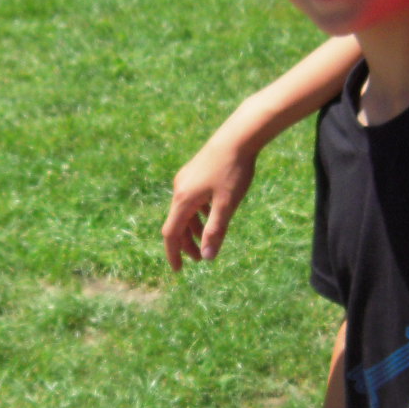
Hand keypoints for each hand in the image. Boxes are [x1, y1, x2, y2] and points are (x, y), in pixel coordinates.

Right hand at [162, 134, 255, 271]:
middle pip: (177, 223)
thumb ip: (215, 231)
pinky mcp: (195, 172)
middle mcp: (180, 189)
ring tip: (208, 240)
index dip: (173, 254)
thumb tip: (207, 257)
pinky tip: (213, 214)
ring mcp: (186, 179)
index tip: (178, 270)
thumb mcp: (226, 205)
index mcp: (183, 200)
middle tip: (199, 258)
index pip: (171, 234)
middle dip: (186, 243)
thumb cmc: (233, 171)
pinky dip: (199, 213)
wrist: (237, 136)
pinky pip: (192, 199)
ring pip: (185, 211)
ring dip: (194, 228)